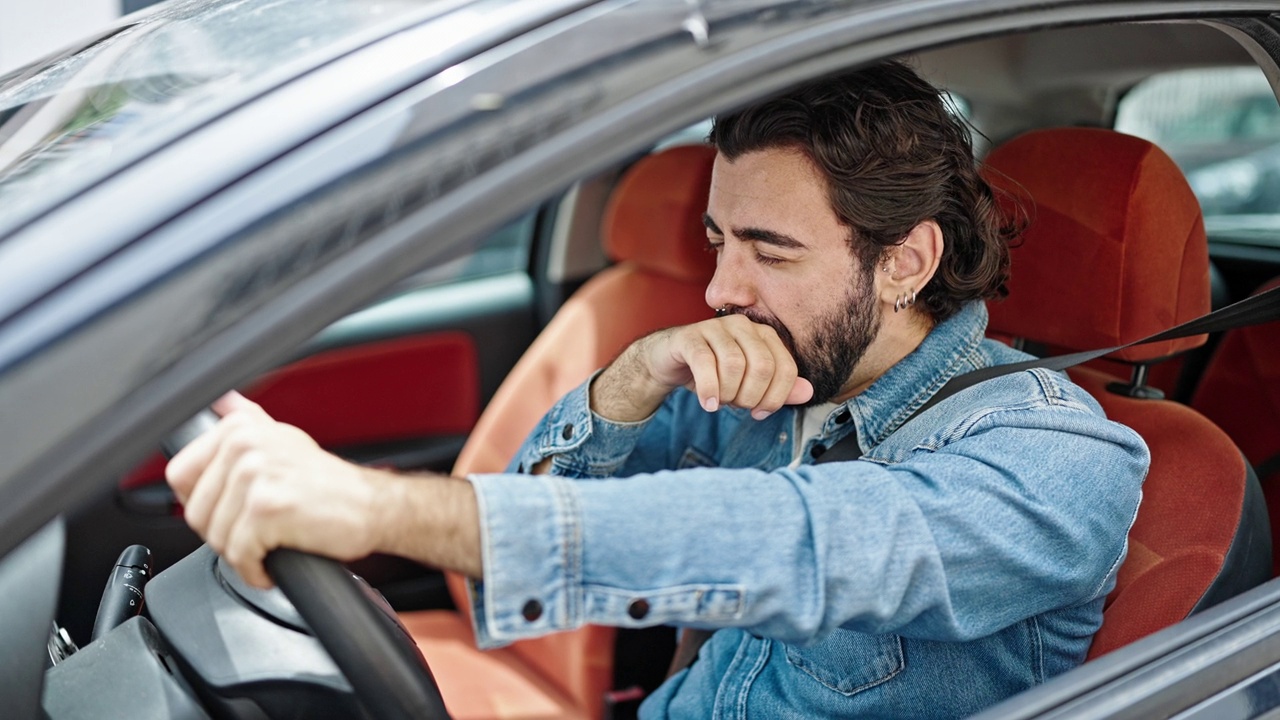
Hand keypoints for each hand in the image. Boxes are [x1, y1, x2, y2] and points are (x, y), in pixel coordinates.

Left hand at [165, 392, 387, 587]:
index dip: (201, 504)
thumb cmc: (329, 483)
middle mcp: (244, 445)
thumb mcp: (283, 439)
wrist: (372, 506)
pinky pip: (238, 553)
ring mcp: (255, 475)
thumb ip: (247, 420)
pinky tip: (272, 564)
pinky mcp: (266, 508)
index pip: (180, 474)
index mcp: (240, 428)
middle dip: (222, 535)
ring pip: (216, 536)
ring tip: (268, 547)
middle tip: (254, 536)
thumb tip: (222, 400)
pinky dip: (254, 570)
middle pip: (196, 512)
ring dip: (241, 554)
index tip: (226, 513)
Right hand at [593, 314, 813, 421]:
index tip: (759, 412)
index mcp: (764, 335)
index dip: (776, 398)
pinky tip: (708, 404)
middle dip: (751, 396)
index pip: (785, 368)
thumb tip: (808, 392)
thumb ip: (779, 388)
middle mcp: (743, 326)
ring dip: (729, 394)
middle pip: (762, 367)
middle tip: (737, 407)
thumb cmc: (714, 372)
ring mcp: (715, 327)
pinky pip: (704, 363)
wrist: (670, 361)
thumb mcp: (748, 384)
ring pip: (734, 365)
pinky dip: (709, 389)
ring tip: (720, 402)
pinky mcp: (690, 336)